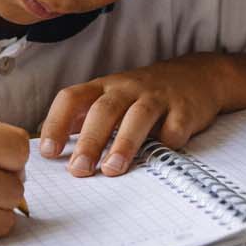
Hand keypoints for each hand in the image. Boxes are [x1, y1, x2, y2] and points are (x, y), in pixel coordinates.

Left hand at [38, 55, 224, 177]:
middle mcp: (128, 88)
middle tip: (79, 170)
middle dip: (89, 140)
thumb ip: (85, 120)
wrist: (197, 75)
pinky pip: (174, 128)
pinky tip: (161, 155)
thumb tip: (50, 151)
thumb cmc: (143, 95)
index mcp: (104, 87)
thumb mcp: (112, 98)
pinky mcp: (185, 109)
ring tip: (112, 169)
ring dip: (123, 143)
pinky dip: (166, 143)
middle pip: (104, 110)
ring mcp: (158, 97)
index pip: (72, 98)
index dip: (57, 123)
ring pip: (138, 116)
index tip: (48, 152)